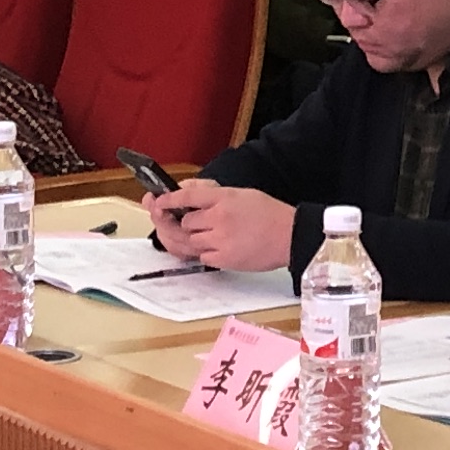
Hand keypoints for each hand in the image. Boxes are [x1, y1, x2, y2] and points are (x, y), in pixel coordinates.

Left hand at [147, 179, 293, 271]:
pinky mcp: (224, 259)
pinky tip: (217, 247)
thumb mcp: (241, 193)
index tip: (158, 202)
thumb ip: (212, 192)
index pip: (188, 196)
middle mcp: (220, 218)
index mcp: (224, 197)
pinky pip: (202, 256)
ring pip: (191, 240)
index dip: (169, 200)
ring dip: (194, 238)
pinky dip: (205, 252)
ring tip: (206, 235)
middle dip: (185, 223)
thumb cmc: (268, 213)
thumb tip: (185, 190)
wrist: (290, 235)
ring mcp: (221, 240)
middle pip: (186, 222)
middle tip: (187, 222)